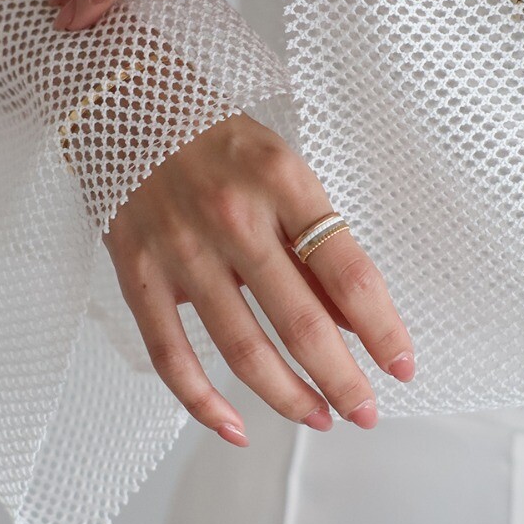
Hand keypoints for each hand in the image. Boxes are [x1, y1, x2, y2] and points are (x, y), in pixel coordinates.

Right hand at [103, 111, 416, 445]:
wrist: (121, 97)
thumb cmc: (214, 135)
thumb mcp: (280, 166)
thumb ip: (314, 239)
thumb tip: (356, 319)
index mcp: (282, 181)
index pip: (348, 272)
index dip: (384, 329)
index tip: (402, 365)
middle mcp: (233, 216)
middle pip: (301, 322)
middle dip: (343, 380)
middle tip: (367, 413)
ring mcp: (180, 247)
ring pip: (242, 349)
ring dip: (288, 397)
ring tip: (319, 419)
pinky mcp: (136, 269)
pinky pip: (170, 353)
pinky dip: (203, 401)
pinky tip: (235, 426)